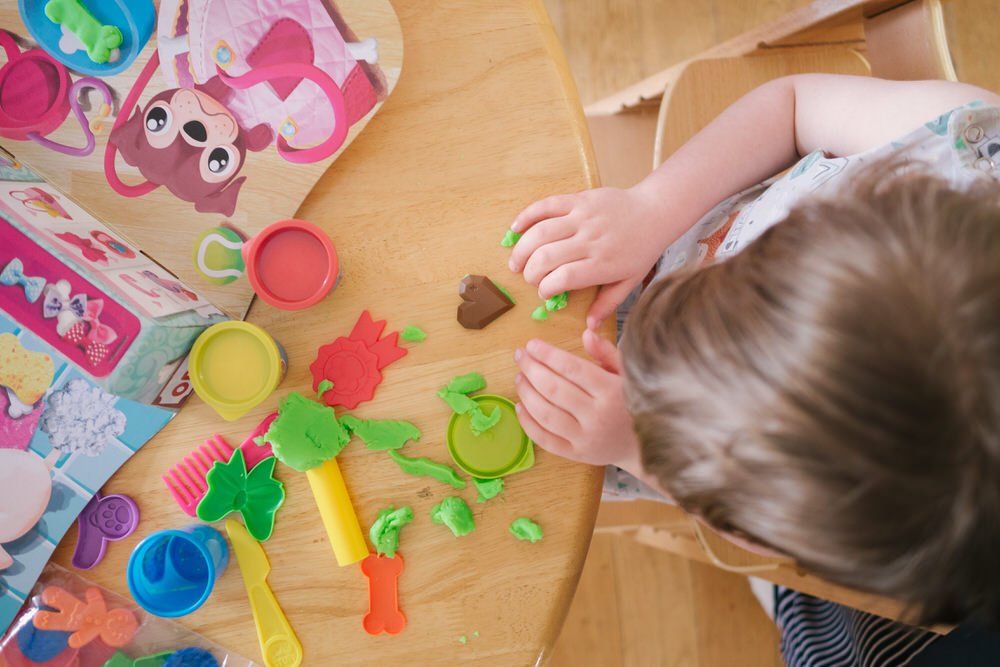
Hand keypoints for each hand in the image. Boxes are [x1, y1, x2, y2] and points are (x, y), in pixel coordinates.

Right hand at [508, 186, 668, 328]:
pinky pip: (546, 205)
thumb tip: (589, 326)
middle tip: (528, 279)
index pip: (563, 278)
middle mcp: (590, 240)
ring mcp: (583, 217)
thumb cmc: (641, 250)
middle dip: (530, 272)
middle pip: (546, 257)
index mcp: (602, 264)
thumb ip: (608, 303)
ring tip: (516, 262)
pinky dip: (527, 216)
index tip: (544, 294)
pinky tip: (515, 229)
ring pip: (541, 232)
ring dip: (522, 249)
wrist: (655, 212)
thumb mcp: (629, 282)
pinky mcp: (578, 199)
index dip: (545, 288)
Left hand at [514, 330, 640, 470]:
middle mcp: (597, 416)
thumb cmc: (633, 403)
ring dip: (526, 393)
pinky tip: (520, 405)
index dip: (548, 355)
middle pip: (554, 389)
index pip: (572, 368)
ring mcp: (585, 438)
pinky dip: (528, 422)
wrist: (648, 446)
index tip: (532, 344)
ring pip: (545, 414)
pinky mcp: (577, 455)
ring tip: (520, 377)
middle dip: (531, 369)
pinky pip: (545, 439)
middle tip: (520, 356)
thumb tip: (586, 333)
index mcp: (611, 392)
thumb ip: (607, 353)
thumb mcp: (627, 374)